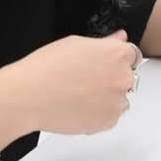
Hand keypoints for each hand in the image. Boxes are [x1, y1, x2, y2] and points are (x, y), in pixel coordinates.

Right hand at [7, 30, 138, 134]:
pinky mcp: (109, 122)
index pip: (132, 54)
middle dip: (112, 78)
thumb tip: (118, 38)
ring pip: (119, 99)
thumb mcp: (75, 43)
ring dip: (106, 97)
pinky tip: (78, 105)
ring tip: (78, 94)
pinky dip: (98, 113)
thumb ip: (104, 42)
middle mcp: (122, 77)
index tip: (104, 63)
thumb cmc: (46, 68)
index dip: (115, 59)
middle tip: (86, 80)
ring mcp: (117, 102)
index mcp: (117, 53)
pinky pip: (110, 116)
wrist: (29, 96)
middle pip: (127, 77)